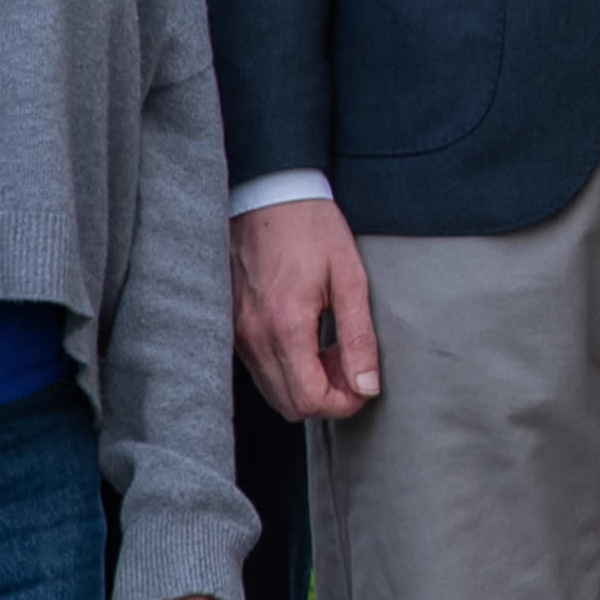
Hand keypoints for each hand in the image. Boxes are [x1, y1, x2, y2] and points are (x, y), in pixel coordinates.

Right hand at [235, 199, 382, 422]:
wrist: (269, 193)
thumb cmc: (311, 228)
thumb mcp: (349, 278)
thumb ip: (359, 337)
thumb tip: (368, 385)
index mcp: (285, 326)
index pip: (311, 400)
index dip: (344, 403)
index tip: (364, 384)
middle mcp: (254, 337)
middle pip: (290, 405)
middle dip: (328, 397)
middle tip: (350, 364)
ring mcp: (237, 334)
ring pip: (273, 392)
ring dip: (306, 384)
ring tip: (331, 349)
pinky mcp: (231, 326)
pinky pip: (259, 370)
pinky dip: (286, 369)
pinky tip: (307, 340)